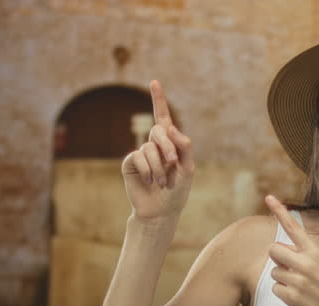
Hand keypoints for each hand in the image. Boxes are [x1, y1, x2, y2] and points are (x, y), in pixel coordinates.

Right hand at [121, 80, 194, 221]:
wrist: (161, 211)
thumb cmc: (177, 191)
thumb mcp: (188, 168)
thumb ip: (184, 146)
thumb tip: (171, 127)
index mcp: (170, 144)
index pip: (163, 118)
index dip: (158, 100)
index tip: (154, 82)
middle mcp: (154, 145)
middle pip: (159, 131)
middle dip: (168, 147)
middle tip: (173, 163)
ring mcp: (141, 153)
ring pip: (149, 148)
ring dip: (158, 166)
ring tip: (161, 182)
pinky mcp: (130, 163)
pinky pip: (138, 157)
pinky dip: (147, 170)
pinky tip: (149, 181)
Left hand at [265, 195, 318, 305]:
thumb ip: (303, 256)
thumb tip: (279, 253)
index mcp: (315, 252)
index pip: (293, 228)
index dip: (279, 212)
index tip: (268, 196)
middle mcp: (305, 263)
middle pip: (274, 250)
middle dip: (278, 258)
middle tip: (291, 268)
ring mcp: (298, 280)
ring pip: (274, 271)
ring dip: (283, 279)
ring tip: (302, 287)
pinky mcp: (292, 296)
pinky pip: (276, 289)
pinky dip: (284, 293)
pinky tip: (299, 298)